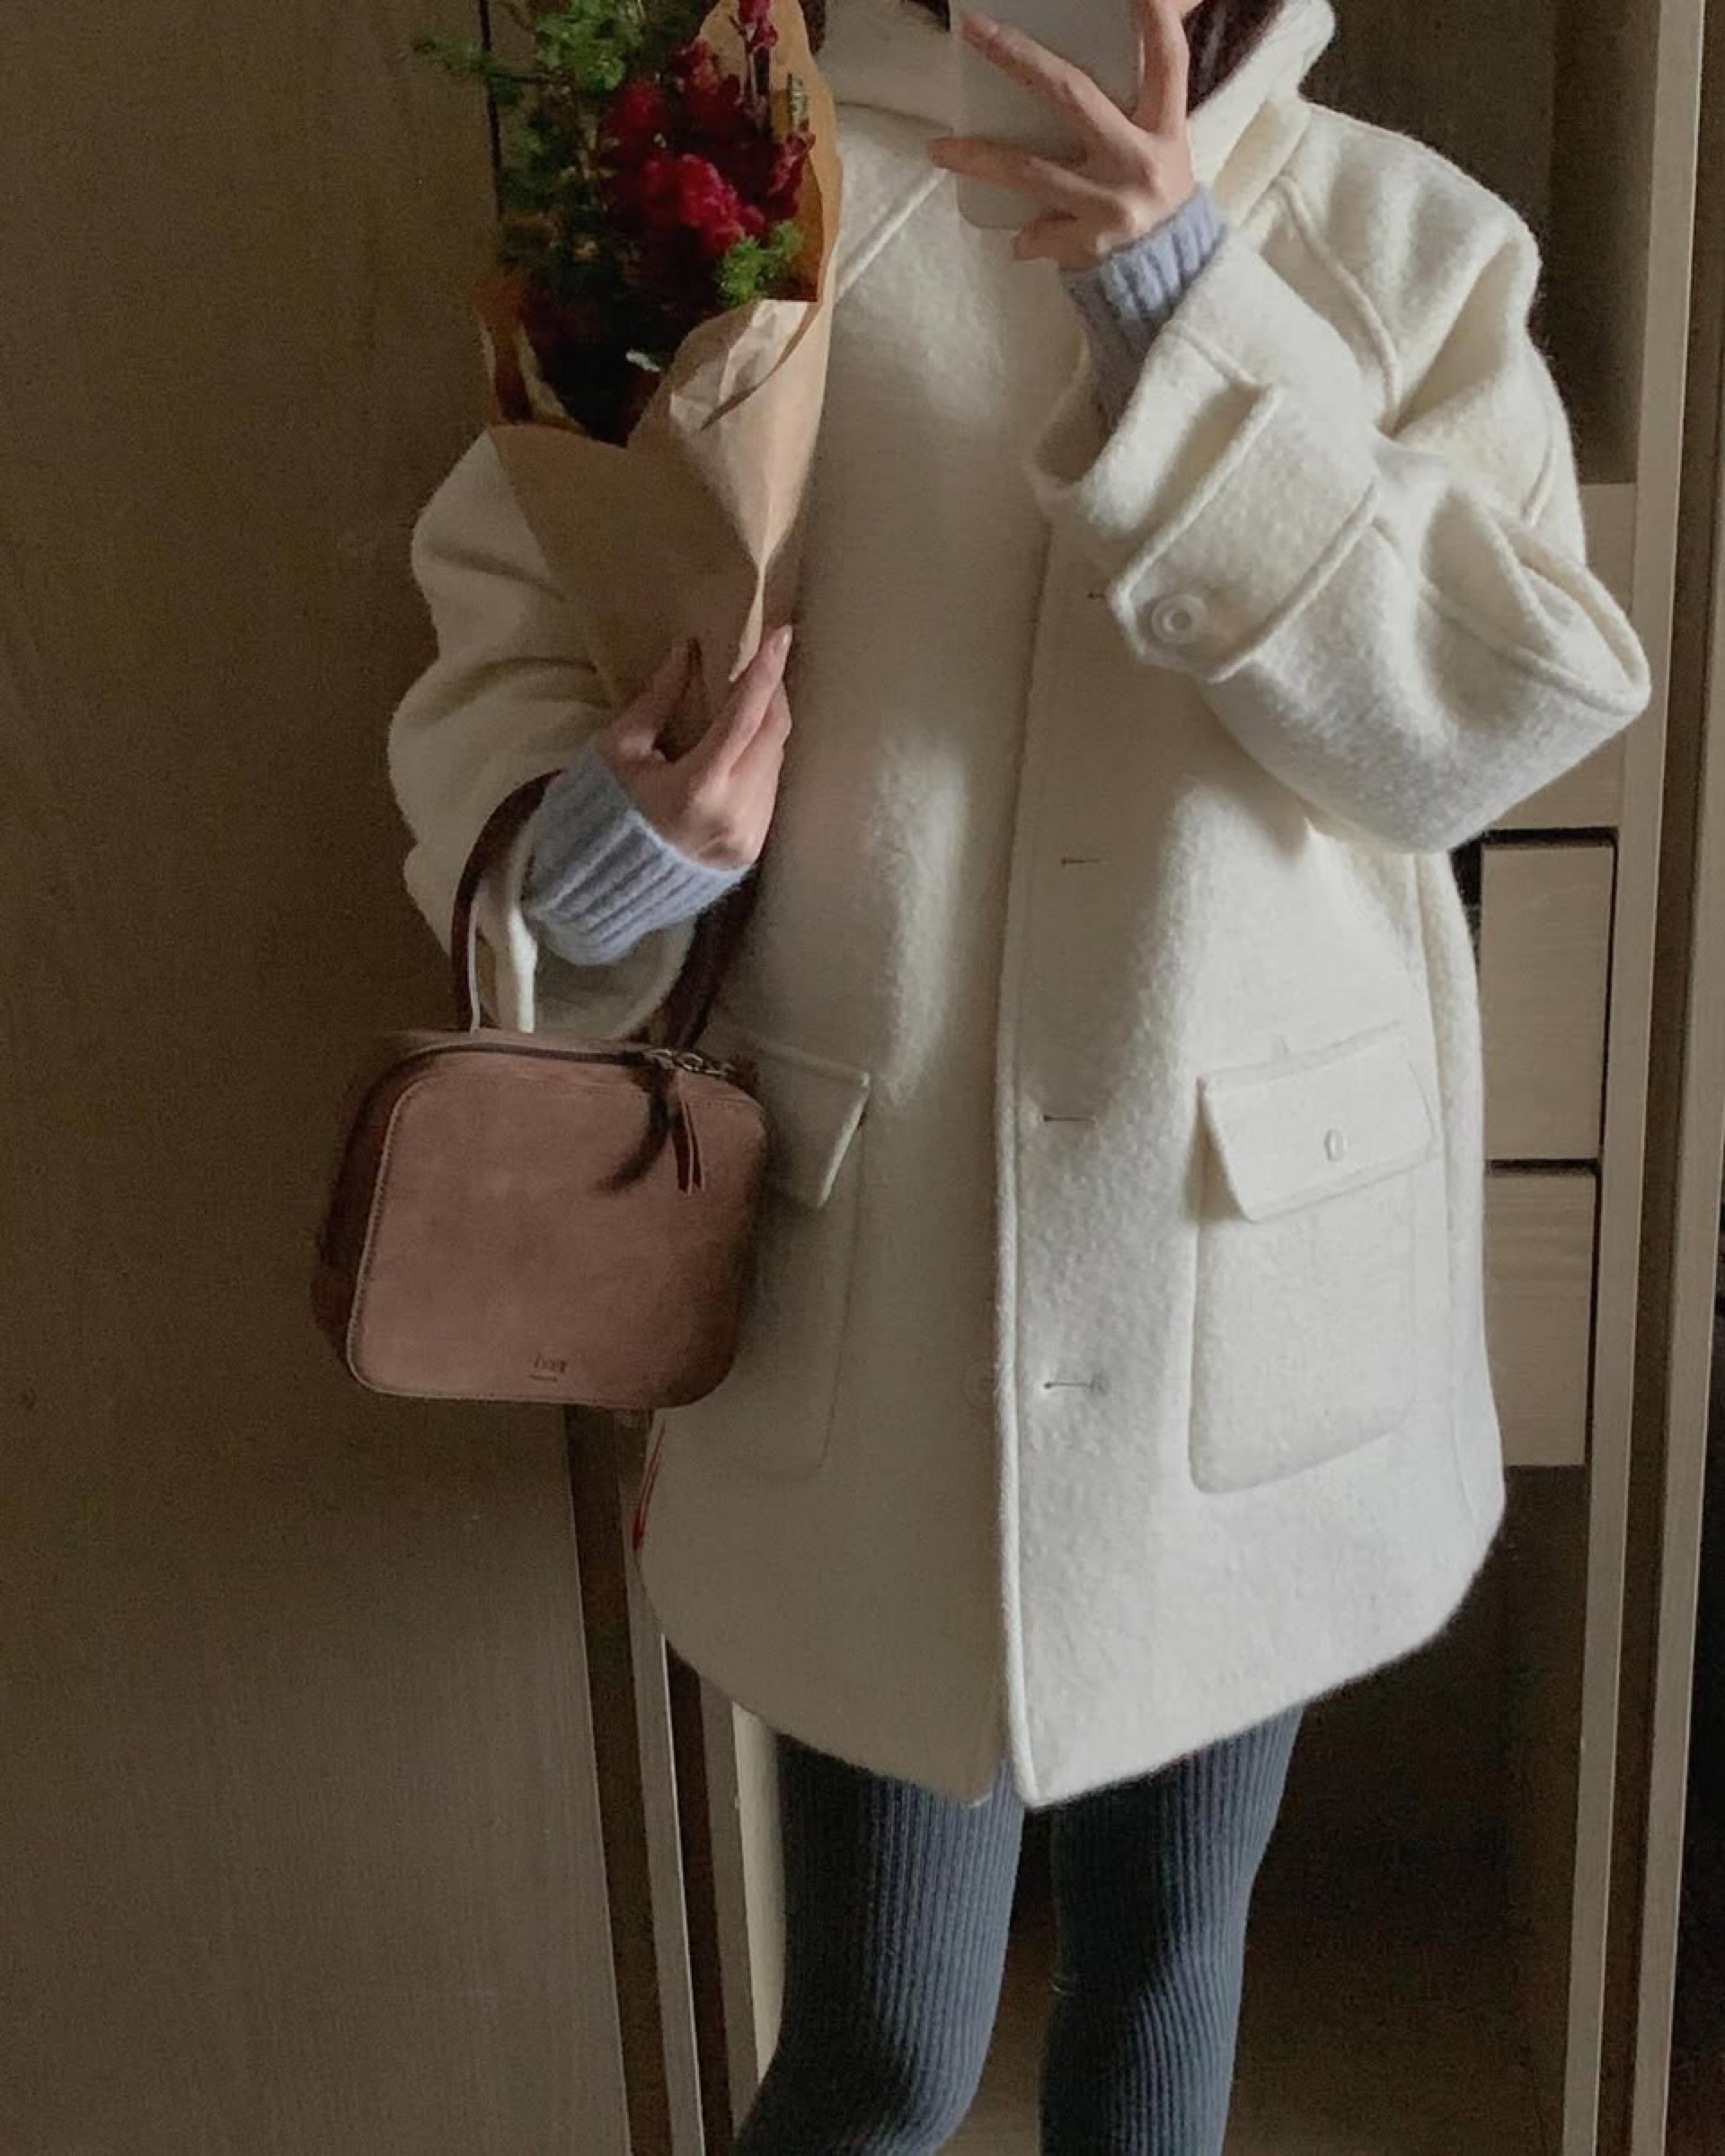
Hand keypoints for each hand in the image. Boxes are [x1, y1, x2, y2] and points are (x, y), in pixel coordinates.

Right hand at [593, 625, 793, 869]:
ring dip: (769, 725)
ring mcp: (748, 837)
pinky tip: (743, 746)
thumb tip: (689, 649)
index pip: (745, 717)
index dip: (766, 672)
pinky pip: (770, 790)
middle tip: (765, 659)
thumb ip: (659, 698)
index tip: (782, 634)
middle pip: (773, 736)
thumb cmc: (604, 808)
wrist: (608, 883)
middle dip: (773, 692)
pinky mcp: (754, 851)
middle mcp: (733, 815)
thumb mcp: (619, 747)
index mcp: (697, 788)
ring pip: (776, 762)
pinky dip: (761, 759)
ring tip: (751, 700)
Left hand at [928, 0, 1196, 268]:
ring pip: (1030, 172)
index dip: (1154, 16)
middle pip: (1072, 96)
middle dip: (1020, 59)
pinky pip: (1038, 234)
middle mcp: (1139, 159)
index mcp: (1163, 126)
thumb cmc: (1160, 196)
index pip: (1166, 58)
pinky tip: (1018, 240)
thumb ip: (1138, 101)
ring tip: (937, 149)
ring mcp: (1111, 204)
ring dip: (978, 158)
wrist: (1175, 276)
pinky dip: (1026, 237)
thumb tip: (1110, 41)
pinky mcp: (1089, 244)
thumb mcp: (1163, 142)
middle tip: (976, 31)